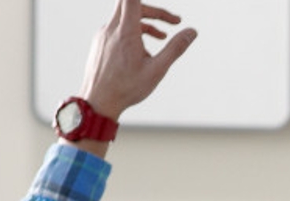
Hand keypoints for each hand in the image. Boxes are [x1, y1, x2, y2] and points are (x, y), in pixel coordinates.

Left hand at [80, 0, 196, 130]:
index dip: (148, 2)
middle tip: (172, 22)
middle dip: (154, 11)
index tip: (165, 13)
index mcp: (126, 32)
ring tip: (161, 38)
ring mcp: (103, 34)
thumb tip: (191, 32)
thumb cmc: (126, 88)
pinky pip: (117, 28)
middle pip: (132, 4)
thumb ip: (175, 48)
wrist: (98, 102)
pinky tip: (141, 51)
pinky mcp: (99, 42)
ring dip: (145, 23)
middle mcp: (111, 28)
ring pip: (125, 17)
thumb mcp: (157, 70)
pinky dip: (132, 32)